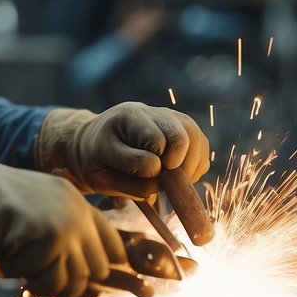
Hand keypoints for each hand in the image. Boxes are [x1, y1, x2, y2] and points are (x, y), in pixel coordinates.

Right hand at [0, 159, 125, 296]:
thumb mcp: (34, 218)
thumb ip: (60, 243)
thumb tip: (82, 291)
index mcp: (75, 202)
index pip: (113, 243)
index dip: (105, 267)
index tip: (92, 285)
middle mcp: (78, 211)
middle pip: (98, 270)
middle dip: (68, 281)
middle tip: (39, 277)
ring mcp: (67, 224)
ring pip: (74, 280)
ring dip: (44, 281)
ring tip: (20, 264)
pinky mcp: (51, 238)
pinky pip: (47, 279)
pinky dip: (24, 275)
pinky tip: (7, 253)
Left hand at [37, 103, 210, 198]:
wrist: (95, 140)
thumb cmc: (97, 163)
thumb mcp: (100, 178)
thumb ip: (130, 184)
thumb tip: (162, 181)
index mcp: (122, 120)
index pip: (152, 147)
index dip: (153, 171)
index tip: (146, 181)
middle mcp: (145, 112)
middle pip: (178, 137)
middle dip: (176, 166)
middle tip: (166, 180)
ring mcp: (164, 114)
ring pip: (194, 136)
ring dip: (190, 166)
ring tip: (174, 180)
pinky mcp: (180, 123)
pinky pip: (201, 142)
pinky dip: (196, 163)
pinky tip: (180, 173)